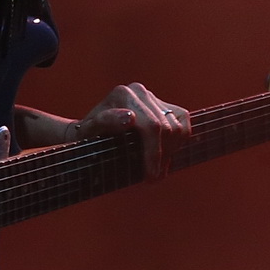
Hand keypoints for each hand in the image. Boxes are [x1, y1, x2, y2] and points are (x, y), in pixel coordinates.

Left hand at [72, 84, 189, 180]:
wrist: (90, 130)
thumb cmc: (86, 136)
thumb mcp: (88, 134)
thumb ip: (106, 122)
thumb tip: (130, 118)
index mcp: (122, 95)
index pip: (151, 127)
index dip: (153, 154)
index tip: (150, 178)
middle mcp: (139, 91)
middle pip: (166, 129)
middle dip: (161, 157)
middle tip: (152, 179)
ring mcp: (152, 97)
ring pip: (177, 128)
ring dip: (170, 153)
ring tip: (156, 169)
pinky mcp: (164, 104)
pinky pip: (183, 123)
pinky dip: (178, 142)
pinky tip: (164, 154)